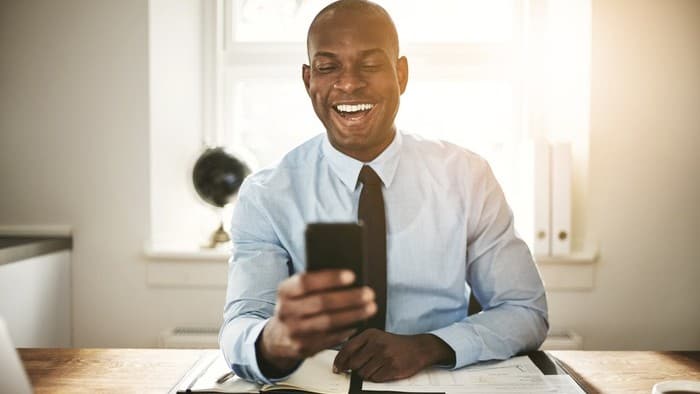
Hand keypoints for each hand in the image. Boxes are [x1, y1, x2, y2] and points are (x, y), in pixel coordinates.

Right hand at [257, 270, 375, 375]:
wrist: (276, 338)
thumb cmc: (295, 307)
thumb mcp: (295, 292)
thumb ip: (315, 284)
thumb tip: (348, 278)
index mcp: (284, 292)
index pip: (306, 282)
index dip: (330, 278)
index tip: (352, 275)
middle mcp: (286, 311)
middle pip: (321, 302)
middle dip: (349, 298)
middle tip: (369, 293)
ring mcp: (294, 332)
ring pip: (328, 322)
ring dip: (353, 314)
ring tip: (370, 308)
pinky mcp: (303, 348)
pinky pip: (330, 338)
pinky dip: (347, 330)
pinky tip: (358, 323)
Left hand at [333, 329, 455, 381]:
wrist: (419, 348)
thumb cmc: (394, 344)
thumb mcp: (376, 337)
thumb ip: (359, 346)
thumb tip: (342, 362)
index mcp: (370, 334)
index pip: (348, 348)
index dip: (339, 360)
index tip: (336, 368)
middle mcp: (377, 343)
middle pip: (354, 364)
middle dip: (356, 369)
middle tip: (364, 366)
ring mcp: (385, 356)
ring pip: (364, 373)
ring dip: (367, 373)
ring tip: (378, 366)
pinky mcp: (392, 368)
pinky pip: (375, 379)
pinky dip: (377, 377)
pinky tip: (385, 370)